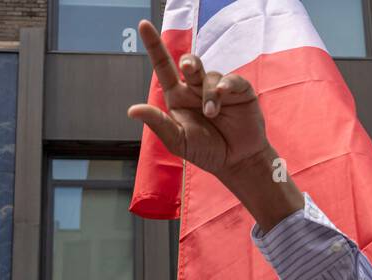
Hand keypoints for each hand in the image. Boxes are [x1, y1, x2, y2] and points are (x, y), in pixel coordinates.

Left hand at [127, 19, 269, 178]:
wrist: (236, 161)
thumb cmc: (206, 151)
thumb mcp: (178, 141)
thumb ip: (158, 124)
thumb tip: (132, 110)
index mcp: (178, 97)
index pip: (163, 66)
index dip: (154, 45)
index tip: (144, 25)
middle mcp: (196, 88)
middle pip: (189, 62)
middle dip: (189, 62)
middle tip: (189, 68)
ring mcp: (217, 87)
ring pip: (210, 74)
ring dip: (209, 93)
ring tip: (212, 114)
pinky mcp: (239, 90)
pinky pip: (231, 79)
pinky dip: (227, 85)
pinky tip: (225, 96)